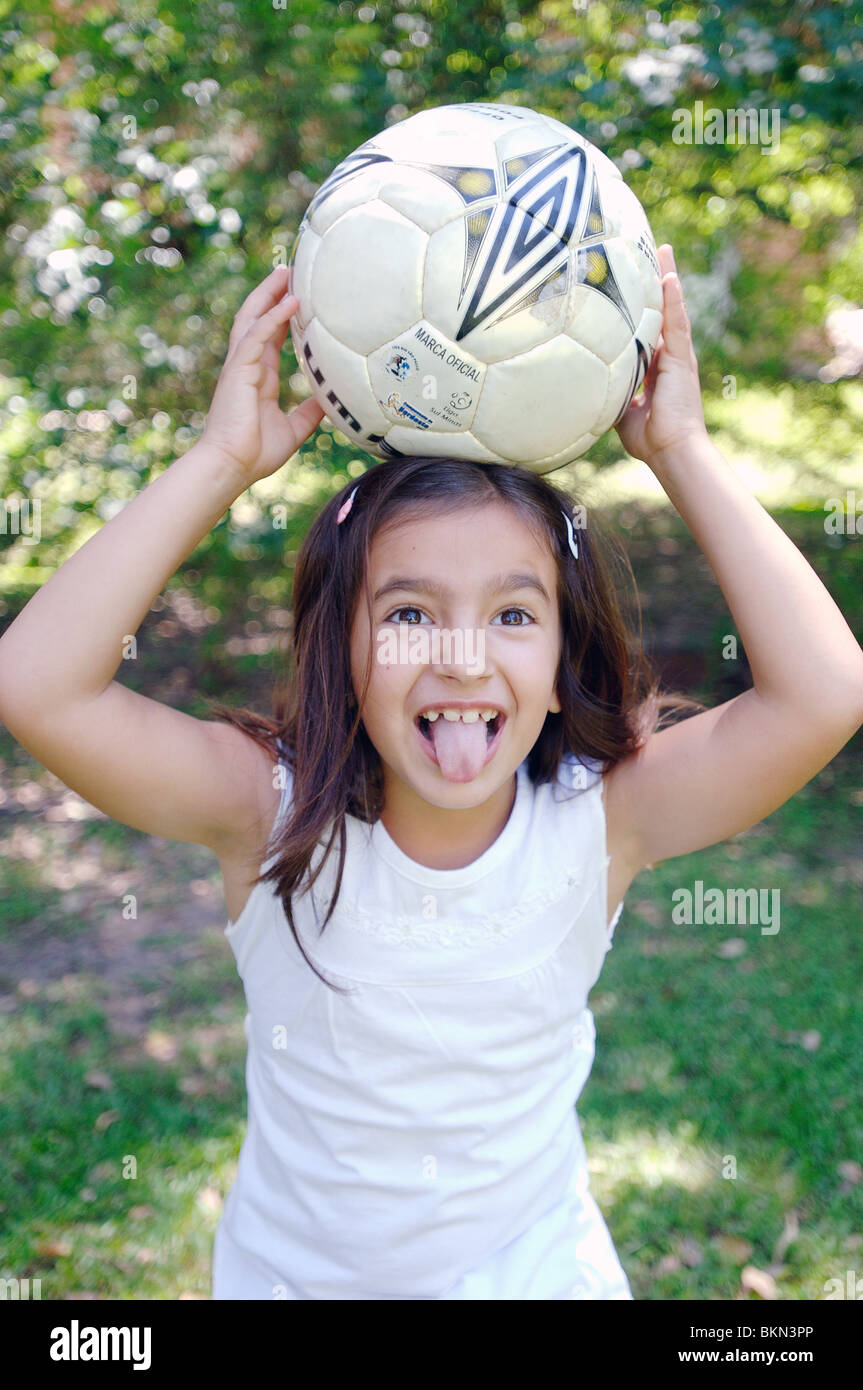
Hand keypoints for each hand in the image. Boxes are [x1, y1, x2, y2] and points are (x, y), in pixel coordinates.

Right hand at [199, 265, 325, 482]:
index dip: (282, 315)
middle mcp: (247, 365)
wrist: (231, 467)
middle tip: (290, 271)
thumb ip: (309, 412)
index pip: (271, 336)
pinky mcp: (238, 370)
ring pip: (253, 318)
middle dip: (272, 293)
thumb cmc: (255, 453)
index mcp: (259, 376)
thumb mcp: (294, 429)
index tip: (297, 296)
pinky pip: (257, 336)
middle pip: (258, 318)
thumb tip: (330, 401)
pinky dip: (273, 318)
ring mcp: (240, 366)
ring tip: (286, 272)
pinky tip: (290, 302)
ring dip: (269, 294)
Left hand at [615, 244, 708, 470]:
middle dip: (656, 282)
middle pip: (661, 311)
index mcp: (656, 367)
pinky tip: (669, 276)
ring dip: (667, 278)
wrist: (672, 452)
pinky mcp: (682, 360)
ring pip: (671, 309)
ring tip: (663, 250)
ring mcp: (678, 356)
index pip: (648, 328)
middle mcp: (669, 357)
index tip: (632, 282)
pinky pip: (677, 324)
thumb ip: (612, 394)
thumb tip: (589, 388)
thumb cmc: (650, 438)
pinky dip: (674, 300)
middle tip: (650, 251)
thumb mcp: (622, 411)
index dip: (642, 306)